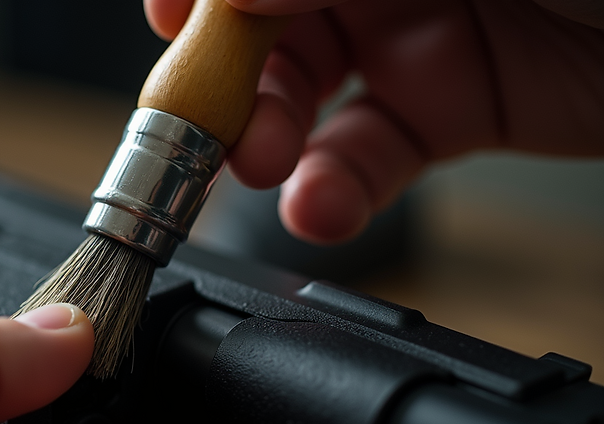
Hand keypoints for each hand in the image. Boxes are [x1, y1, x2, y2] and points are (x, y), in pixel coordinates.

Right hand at [145, 0, 603, 243]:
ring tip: (262, 169)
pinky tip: (318, 205)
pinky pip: (366, 155)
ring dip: (265, 142)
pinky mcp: (451, 108)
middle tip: (208, 129)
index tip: (168, 23)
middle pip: (261, 25)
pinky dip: (332, 189)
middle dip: (224, 79)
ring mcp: (415, 34)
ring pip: (301, 95)